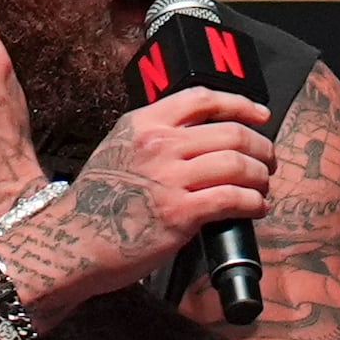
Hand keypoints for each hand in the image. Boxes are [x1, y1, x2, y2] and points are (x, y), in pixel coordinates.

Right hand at [55, 86, 275, 292]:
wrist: (72, 241)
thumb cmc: (95, 201)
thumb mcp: (118, 148)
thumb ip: (154, 135)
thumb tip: (202, 134)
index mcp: (143, 124)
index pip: (203, 99)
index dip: (241, 104)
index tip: (260, 114)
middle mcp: (158, 145)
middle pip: (231, 133)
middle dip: (261, 147)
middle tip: (268, 160)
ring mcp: (169, 179)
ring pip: (238, 164)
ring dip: (261, 176)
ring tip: (262, 187)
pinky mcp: (179, 214)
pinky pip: (232, 199)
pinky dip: (254, 203)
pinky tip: (256, 208)